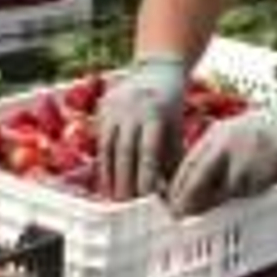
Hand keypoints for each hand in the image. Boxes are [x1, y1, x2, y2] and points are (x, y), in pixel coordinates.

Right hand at [98, 54, 187, 199]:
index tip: (146, 199)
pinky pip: (100, 142)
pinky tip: (106, 182)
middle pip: (125, 153)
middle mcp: (131, 111)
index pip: (148, 152)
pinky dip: (103, 164)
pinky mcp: (102, 110)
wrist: (155, 70)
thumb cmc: (171, 105)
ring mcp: (113, 110)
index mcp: (155, 115)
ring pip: (108, 149)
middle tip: (126, 206)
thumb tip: (172, 193)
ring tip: (113, 199)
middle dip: (124, 181)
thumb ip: (172, 157)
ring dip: (109, 176)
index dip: (145, 177)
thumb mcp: (176, 128)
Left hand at [167, 97, 276, 216]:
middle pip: (199, 184)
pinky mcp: (261, 181)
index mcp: (216, 136)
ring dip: (211, 204)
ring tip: (208, 205)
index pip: (188, 166)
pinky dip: (235, 198)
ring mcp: (245, 167)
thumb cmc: (260, 127)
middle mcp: (228, 151)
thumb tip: (189, 175)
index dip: (177, 187)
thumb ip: (208, 151)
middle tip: (179, 215)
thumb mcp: (227, 130)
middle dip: (187, 203)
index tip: (169, 200)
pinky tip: (240, 189)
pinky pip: (241, 197)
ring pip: (220, 196)